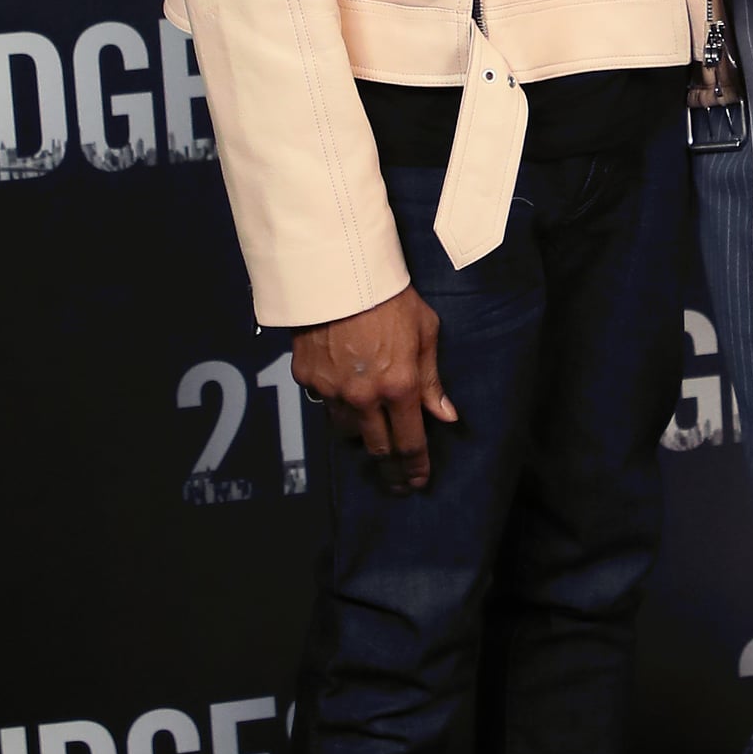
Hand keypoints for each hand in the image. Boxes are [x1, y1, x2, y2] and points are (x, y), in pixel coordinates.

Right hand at [292, 284, 455, 492]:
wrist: (339, 271)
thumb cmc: (389, 297)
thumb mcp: (425, 332)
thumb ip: (432, 380)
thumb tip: (446, 415)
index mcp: (399, 386)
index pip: (409, 444)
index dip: (415, 469)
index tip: (418, 482)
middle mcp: (363, 396)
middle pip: (377, 448)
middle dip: (390, 466)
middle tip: (397, 479)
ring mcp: (331, 389)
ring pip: (347, 430)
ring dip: (362, 432)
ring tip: (372, 426)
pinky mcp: (307, 377)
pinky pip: (323, 403)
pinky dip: (335, 402)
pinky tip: (343, 387)